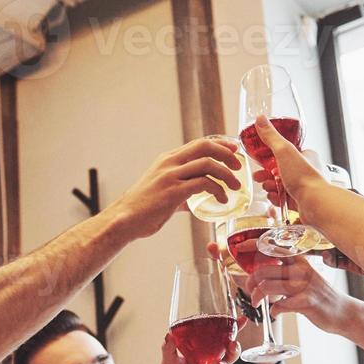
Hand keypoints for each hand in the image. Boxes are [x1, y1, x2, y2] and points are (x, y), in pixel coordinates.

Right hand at [111, 137, 242, 237]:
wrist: (124, 220)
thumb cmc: (142, 210)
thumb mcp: (163, 194)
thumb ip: (181, 195)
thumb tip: (194, 202)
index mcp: (167, 160)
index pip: (198, 143)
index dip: (220, 144)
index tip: (234, 149)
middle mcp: (169, 163)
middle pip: (205, 147)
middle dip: (227, 154)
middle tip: (238, 167)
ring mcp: (171, 176)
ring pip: (207, 164)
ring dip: (227, 175)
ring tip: (234, 187)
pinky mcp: (173, 191)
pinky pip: (203, 184)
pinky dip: (217, 190)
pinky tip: (221, 200)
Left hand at [247, 256, 356, 332]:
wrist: (343, 312)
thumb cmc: (318, 294)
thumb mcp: (303, 276)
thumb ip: (284, 271)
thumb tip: (258, 271)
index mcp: (298, 260)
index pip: (272, 246)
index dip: (252, 245)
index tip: (237, 248)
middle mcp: (300, 269)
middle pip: (263, 270)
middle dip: (249, 282)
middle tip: (249, 291)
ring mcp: (304, 286)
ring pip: (267, 287)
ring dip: (256, 297)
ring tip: (256, 303)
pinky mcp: (307, 302)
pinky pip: (280, 305)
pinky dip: (273, 311)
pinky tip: (276, 312)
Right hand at [250, 115, 326, 213]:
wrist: (315, 203)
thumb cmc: (304, 177)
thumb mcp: (284, 151)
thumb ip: (271, 136)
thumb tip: (260, 119)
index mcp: (307, 156)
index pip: (286, 153)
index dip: (271, 157)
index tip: (261, 160)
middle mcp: (307, 170)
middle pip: (281, 170)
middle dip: (267, 174)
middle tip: (259, 176)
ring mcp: (304, 187)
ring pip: (281, 184)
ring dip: (270, 186)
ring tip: (267, 187)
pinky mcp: (301, 201)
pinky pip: (285, 198)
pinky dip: (277, 198)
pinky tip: (274, 198)